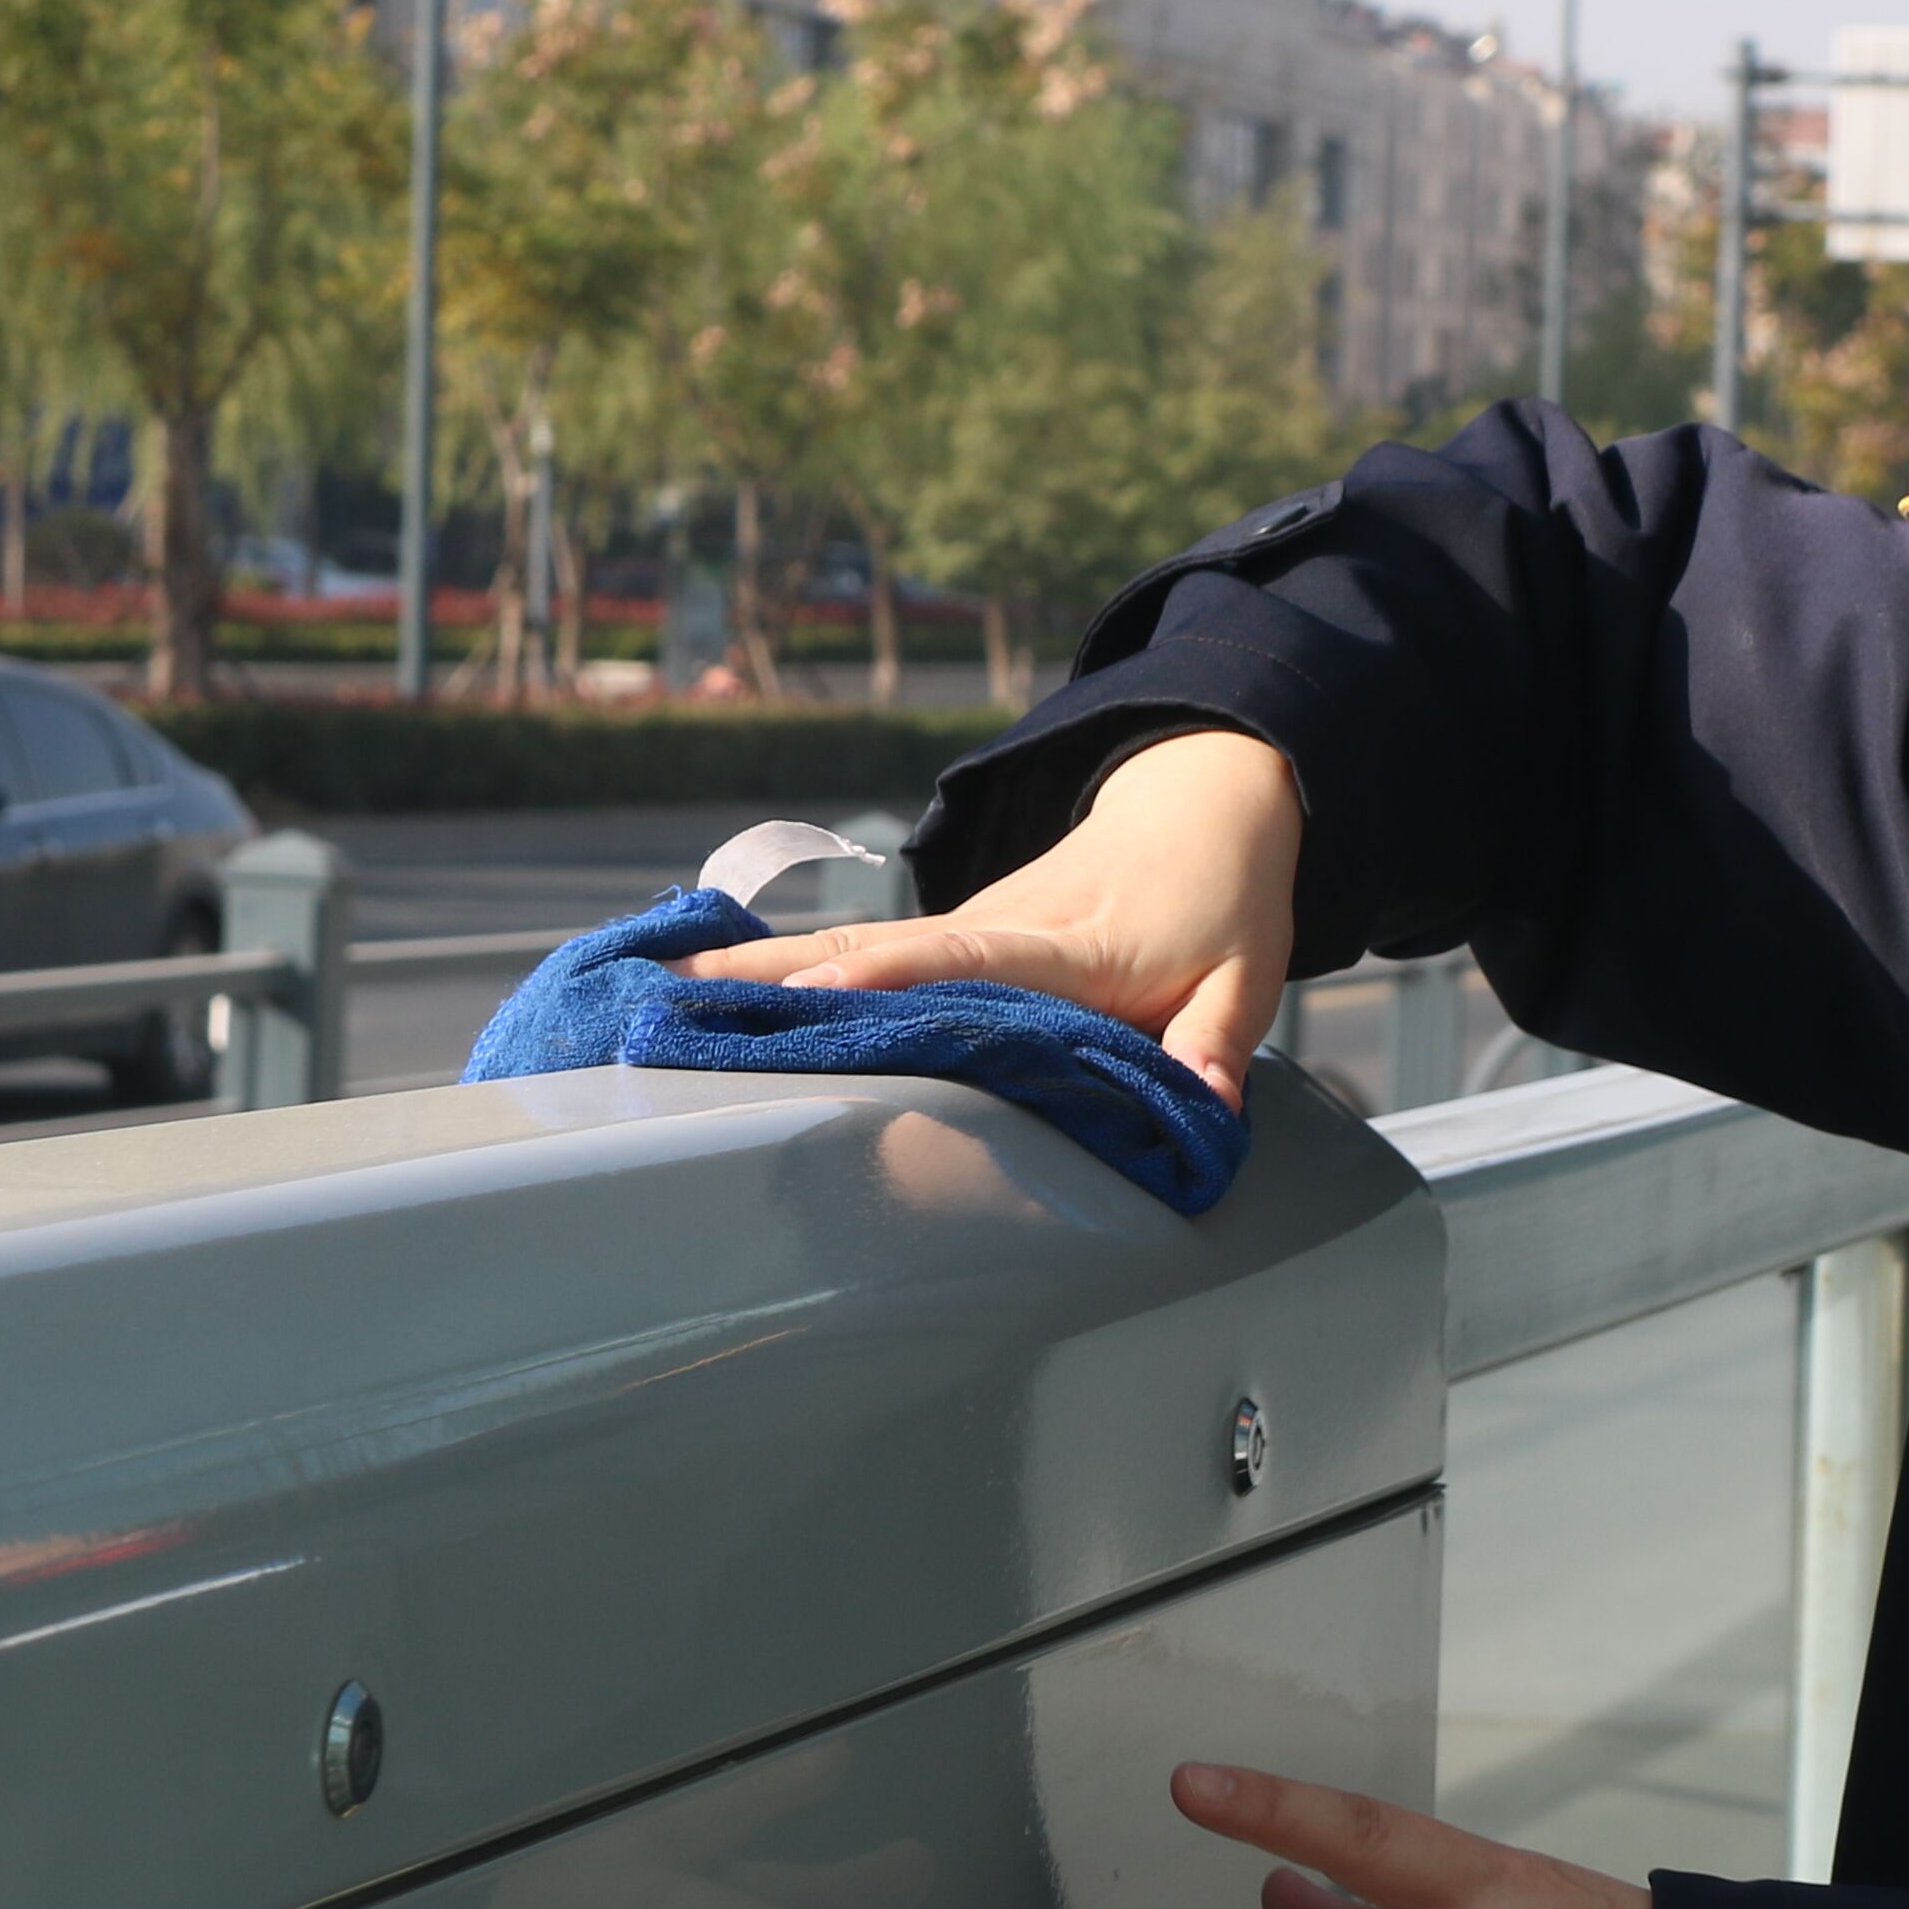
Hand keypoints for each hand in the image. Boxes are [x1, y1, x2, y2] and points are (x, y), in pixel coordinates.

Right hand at [698, 725, 1303, 1099]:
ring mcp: (964, 926)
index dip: (894, 980)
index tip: (818, 1000)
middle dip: (779, 975)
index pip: (969, 961)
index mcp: (1066, 945)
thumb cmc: (1224, 899)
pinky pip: (859, 956)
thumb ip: (1218, 1044)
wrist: (1201, 798)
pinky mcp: (952, 935)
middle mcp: (995, 927)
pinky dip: (784, 969)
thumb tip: (1202, 1110)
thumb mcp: (1248, 976)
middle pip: (873, 952)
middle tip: (678, 999)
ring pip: (848, 949)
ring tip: (660, 994)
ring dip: (759, 969)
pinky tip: (712, 987)